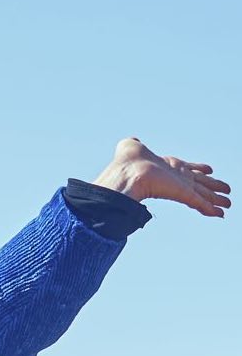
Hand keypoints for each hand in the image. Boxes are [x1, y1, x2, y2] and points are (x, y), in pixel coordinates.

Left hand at [93, 138, 230, 217]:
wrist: (128, 174)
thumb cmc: (127, 161)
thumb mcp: (131, 146)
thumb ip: (135, 144)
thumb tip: (133, 141)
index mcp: (168, 166)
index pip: (187, 168)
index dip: (198, 168)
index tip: (209, 170)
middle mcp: (176, 177)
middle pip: (200, 183)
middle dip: (213, 187)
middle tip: (226, 191)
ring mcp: (180, 186)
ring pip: (203, 194)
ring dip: (216, 200)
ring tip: (227, 205)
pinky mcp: (183, 194)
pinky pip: (200, 202)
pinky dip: (210, 208)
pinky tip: (220, 214)